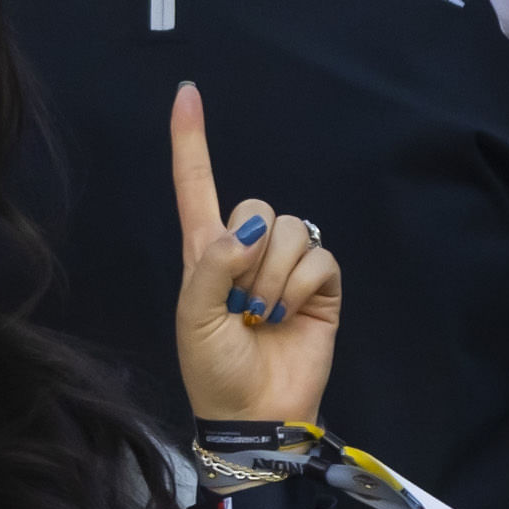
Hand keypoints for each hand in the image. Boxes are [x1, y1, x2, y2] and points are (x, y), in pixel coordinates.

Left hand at [168, 83, 339, 428]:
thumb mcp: (193, 317)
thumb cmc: (213, 369)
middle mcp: (248, 250)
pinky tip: (287, 316)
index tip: (187, 93)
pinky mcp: (320, 287)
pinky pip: (319, 258)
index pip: (197, 184)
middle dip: (247, 255)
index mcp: (205, 251)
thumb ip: (212, 266)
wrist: (253, 415)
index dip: (192, 140)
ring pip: (291, 230)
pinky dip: (300, 288)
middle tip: (238, 304)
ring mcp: (287, 267)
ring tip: (261, 316)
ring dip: (273, 278)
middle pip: (256, 206)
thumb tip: (248, 229)